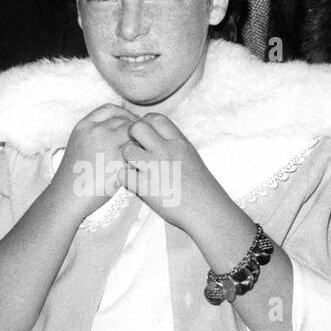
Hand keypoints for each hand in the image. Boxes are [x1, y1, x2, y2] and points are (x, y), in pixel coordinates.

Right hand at [53, 103, 136, 217]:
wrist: (67, 196)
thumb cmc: (74, 175)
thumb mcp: (79, 145)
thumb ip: (96, 134)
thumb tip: (120, 128)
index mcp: (85, 126)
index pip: (111, 109)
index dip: (124, 114)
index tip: (132, 123)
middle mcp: (96, 132)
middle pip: (125, 121)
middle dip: (136, 130)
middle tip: (143, 141)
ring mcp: (107, 146)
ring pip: (134, 136)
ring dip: (140, 143)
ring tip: (142, 154)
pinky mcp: (117, 163)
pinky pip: (137, 154)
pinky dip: (141, 158)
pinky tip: (141, 166)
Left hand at [117, 113, 220, 230]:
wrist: (208, 211)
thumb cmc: (201, 188)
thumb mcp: (190, 157)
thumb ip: (173, 145)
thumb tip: (157, 138)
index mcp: (179, 142)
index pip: (155, 118)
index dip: (145, 124)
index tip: (145, 136)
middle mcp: (166, 151)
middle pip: (136, 127)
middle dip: (131, 137)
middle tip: (135, 150)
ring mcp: (154, 168)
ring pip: (126, 149)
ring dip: (126, 159)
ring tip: (135, 169)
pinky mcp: (145, 187)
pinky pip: (122, 175)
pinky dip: (124, 179)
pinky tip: (134, 184)